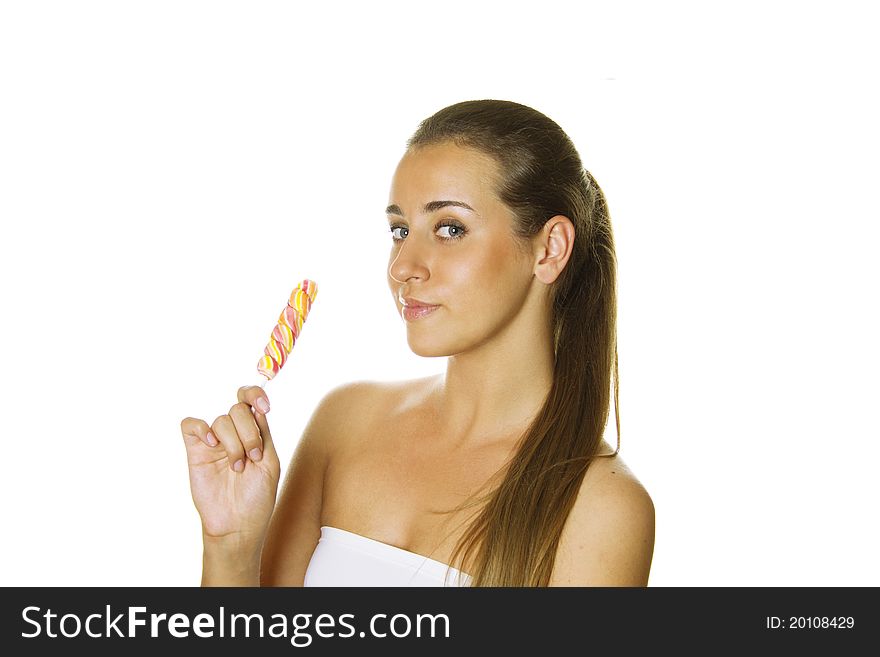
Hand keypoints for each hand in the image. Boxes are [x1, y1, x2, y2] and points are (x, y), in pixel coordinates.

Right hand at [180, 386, 280, 546]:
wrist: (238, 524)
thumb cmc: (257, 497)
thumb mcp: (270, 462)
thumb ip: (263, 433)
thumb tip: (256, 407)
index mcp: (254, 433)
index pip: (250, 400)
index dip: (255, 395)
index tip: (264, 407)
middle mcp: (234, 434)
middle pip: (238, 409)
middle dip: (250, 433)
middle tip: (253, 457)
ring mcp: (214, 442)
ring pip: (221, 420)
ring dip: (234, 443)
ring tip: (238, 467)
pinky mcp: (195, 452)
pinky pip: (190, 425)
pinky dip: (201, 429)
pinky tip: (213, 445)